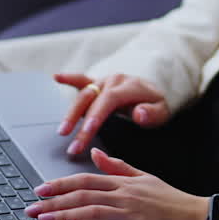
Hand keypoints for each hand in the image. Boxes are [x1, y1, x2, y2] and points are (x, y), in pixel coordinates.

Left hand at [25, 147, 212, 219]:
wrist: (198, 219)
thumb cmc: (172, 201)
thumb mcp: (144, 177)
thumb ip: (117, 166)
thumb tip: (95, 154)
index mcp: (125, 183)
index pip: (85, 180)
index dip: (60, 184)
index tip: (40, 189)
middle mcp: (124, 196)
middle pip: (82, 195)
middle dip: (53, 201)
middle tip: (32, 207)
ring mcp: (130, 216)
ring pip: (90, 211)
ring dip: (64, 215)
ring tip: (44, 218)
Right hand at [53, 73, 170, 155]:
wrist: (152, 90)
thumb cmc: (154, 104)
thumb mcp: (162, 111)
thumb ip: (152, 113)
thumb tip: (139, 114)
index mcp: (128, 86)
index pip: (108, 100)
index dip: (96, 115)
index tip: (88, 130)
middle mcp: (113, 80)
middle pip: (91, 98)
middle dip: (79, 120)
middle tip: (71, 142)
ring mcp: (103, 80)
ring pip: (82, 93)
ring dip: (71, 112)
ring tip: (62, 131)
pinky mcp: (96, 83)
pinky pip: (81, 79)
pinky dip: (69, 78)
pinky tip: (56, 77)